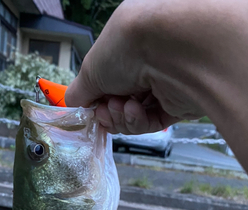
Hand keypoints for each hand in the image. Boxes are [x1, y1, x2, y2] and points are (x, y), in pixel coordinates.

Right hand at [65, 0, 204, 134]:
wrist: (169, 51)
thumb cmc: (128, 48)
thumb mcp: (91, 69)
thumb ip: (80, 91)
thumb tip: (71, 104)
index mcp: (126, 48)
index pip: (107, 82)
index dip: (95, 100)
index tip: (89, 109)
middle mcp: (145, 64)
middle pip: (118, 103)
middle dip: (107, 112)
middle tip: (103, 111)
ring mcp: (161, 85)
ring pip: (132, 116)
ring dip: (120, 117)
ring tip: (119, 107)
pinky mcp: (176, 105)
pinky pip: (150, 123)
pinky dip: (138, 121)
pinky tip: (134, 110)